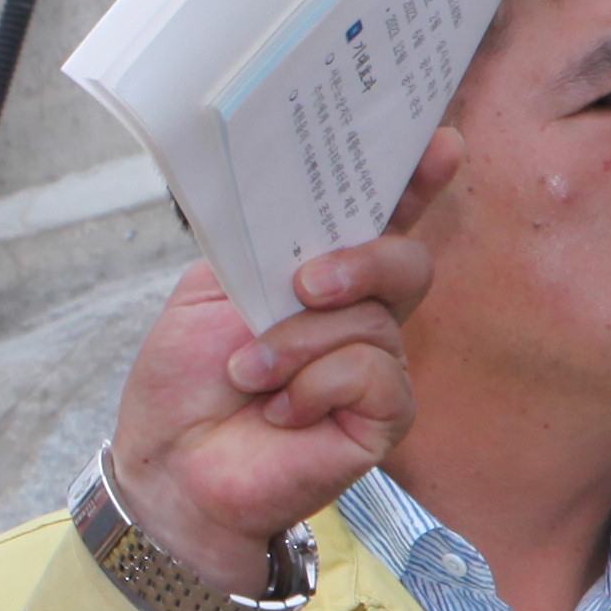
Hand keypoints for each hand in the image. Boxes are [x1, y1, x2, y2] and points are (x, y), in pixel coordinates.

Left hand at [102, 130, 459, 589]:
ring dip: (297, 345)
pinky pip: (374, 376)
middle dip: (360, 263)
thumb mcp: (208, 293)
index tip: (441, 143)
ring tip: (247, 375)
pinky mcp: (381, 418)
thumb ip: (261, 249)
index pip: (382, 219)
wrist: (169, 466)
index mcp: (320, 275)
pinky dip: (315, 387)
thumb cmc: (185, 384)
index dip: (416, 181)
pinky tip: (280, 412)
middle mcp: (358, 316)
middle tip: (303, 286)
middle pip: (405, 261)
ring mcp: (375, 367)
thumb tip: (309, 219)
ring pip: (373, 323)